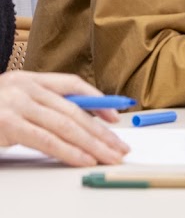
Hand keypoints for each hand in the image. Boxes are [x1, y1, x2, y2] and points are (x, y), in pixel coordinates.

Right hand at [0, 71, 129, 166]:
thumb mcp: (12, 101)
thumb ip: (40, 106)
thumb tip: (80, 121)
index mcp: (28, 79)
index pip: (72, 84)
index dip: (97, 100)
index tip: (115, 117)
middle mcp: (25, 87)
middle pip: (75, 109)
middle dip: (101, 131)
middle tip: (120, 147)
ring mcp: (17, 105)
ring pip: (67, 126)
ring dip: (92, 144)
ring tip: (109, 156)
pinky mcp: (9, 124)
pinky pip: (49, 140)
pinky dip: (70, 151)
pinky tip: (84, 159)